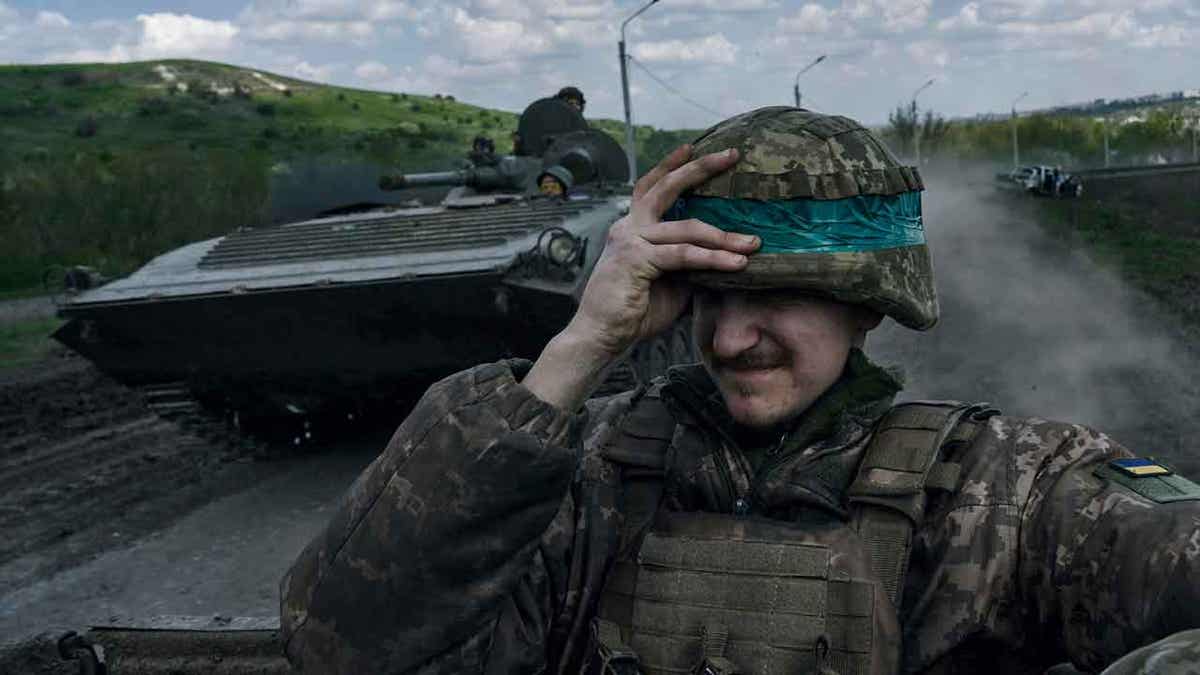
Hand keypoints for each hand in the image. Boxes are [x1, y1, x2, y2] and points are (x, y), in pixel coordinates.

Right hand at [523, 145, 758, 409]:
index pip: (651, 186)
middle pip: (665, 187)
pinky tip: (736, 263)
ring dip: (723, 236)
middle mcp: (627, 226)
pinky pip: (683, 255)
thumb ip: (688, 261)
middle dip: (700, 168)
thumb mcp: (669, 280)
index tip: (694, 147)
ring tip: (752, 243)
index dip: (671, 165)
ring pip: (686, 228)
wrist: (603, 336)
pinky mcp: (636, 260)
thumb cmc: (634, 310)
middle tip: (731, 155)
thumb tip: (722, 254)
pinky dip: (712, 258)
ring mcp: (630, 240)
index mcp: (632, 227)